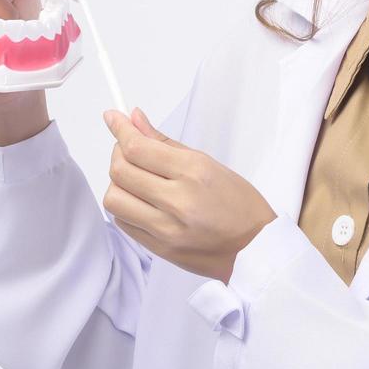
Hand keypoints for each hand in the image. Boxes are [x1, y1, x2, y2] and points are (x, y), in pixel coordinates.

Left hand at [101, 107, 276, 283]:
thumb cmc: (239, 204)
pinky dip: (125, 206)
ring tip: (136, 179)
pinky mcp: (158, 248)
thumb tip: (135, 119)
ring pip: (114, 199)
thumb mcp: (208, 163)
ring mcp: (165, 229)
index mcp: (193, 173)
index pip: (138, 148)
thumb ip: (165, 143)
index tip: (113, 118)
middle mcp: (177, 201)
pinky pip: (123, 222)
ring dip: (118, 183)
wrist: (254, 249)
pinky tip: (140, 200)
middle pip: (120, 172)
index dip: (120, 129)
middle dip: (118, 153)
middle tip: (129, 148)